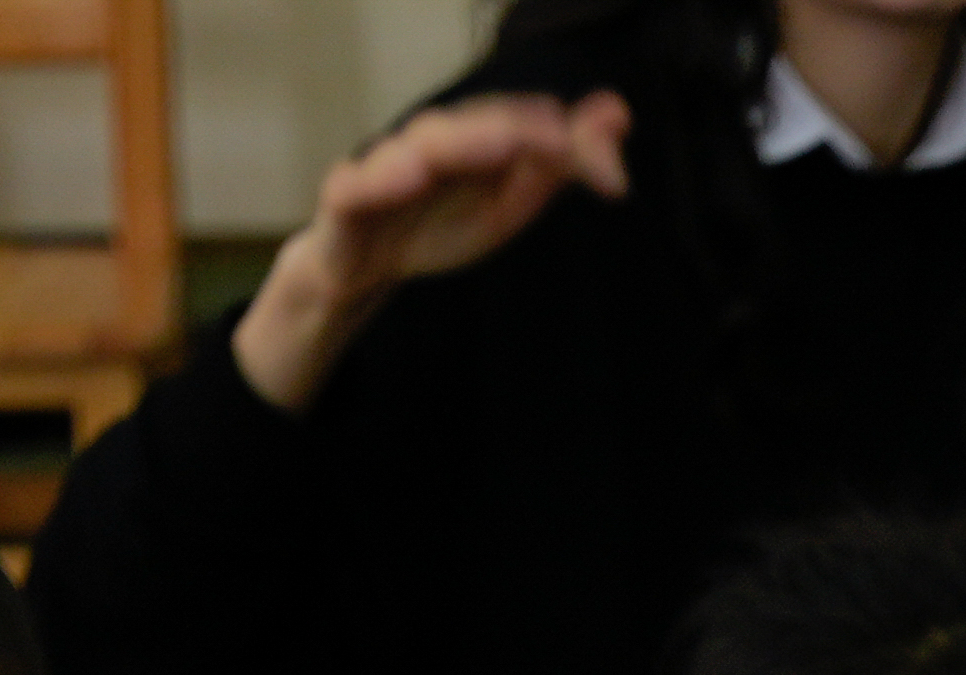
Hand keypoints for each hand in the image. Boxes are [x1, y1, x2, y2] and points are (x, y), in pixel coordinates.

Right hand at [231, 90, 631, 408]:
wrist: (361, 268)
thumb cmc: (434, 227)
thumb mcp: (506, 206)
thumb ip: (558, 165)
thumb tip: (619, 115)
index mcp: (476, 141)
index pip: (525, 127)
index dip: (568, 143)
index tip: (613, 177)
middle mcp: (434, 142)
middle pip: (477, 125)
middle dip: (521, 132)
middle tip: (562, 144)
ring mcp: (387, 166)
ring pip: (422, 144)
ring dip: (461, 142)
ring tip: (500, 144)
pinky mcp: (345, 198)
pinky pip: (356, 184)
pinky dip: (378, 177)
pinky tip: (408, 176)